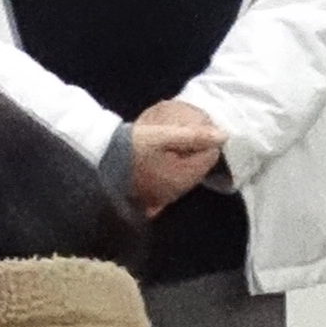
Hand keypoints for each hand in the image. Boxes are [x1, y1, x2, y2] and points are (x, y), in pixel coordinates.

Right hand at [127, 98, 227, 215]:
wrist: (101, 160)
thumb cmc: (133, 146)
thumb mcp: (163, 135)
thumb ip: (194, 136)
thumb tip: (224, 135)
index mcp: (183, 177)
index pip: (209, 158)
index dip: (207, 141)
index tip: (196, 128)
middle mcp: (177, 191)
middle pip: (198, 169)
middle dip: (197, 152)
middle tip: (183, 134)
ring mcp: (163, 197)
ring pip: (185, 177)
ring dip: (184, 161)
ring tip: (174, 143)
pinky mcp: (150, 198)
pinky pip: (169, 186)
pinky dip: (170, 173)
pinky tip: (164, 163)